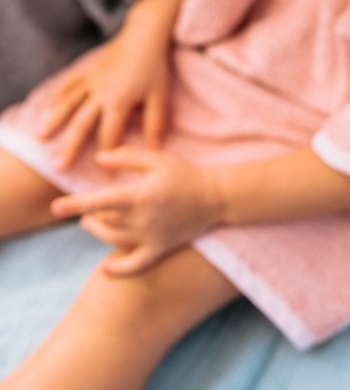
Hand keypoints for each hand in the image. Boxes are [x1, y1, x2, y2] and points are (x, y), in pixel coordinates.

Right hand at [39, 34, 169, 169]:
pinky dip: (56, 98)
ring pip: (68, 104)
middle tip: (58, 168)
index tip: (102, 178)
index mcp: (119, 101)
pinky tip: (47, 109)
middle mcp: (100, 93)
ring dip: (55, 122)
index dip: (106, 157)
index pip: (110, 136)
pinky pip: (67, 84)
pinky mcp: (86, 69)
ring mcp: (90, 80)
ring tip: (41, 139)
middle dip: (71, 147)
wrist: (144, 34)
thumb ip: (156, 122)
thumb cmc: (154, 66)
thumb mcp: (160, 95)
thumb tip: (155, 150)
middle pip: (82, 124)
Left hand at [50, 147, 220, 273]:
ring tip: (91, 222)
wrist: (215, 196)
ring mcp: (151, 237)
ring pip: (113, 239)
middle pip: (104, 220)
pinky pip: (135, 265)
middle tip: (84, 208)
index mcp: (140, 195)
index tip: (56, 206)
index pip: (101, 200)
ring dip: (98, 231)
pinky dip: (118, 269)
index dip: (76, 203)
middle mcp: (143, 219)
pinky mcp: (160, 248)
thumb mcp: (157, 159)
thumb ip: (127, 157)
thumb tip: (100, 158)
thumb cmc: (185, 174)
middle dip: (88, 214)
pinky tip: (105, 268)